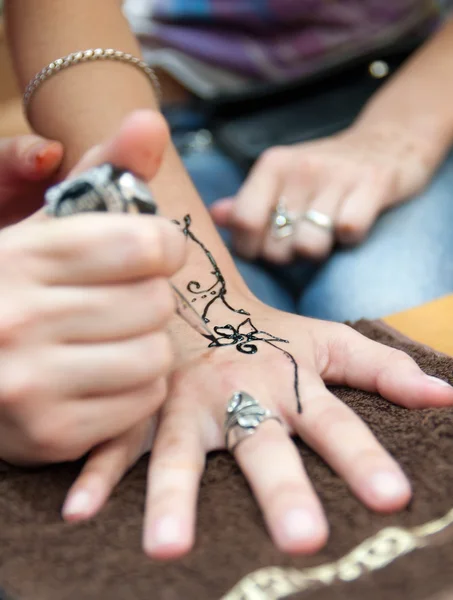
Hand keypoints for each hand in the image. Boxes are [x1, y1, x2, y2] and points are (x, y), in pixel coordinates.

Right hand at [0, 110, 185, 465]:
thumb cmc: (11, 285)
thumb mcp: (42, 220)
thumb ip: (101, 171)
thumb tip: (151, 121)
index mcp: (19, 255)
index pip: (143, 242)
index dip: (161, 246)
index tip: (150, 251)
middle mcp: (17, 319)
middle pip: (155, 302)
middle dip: (148, 298)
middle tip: (120, 300)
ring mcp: (29, 384)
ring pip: (155, 356)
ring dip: (146, 345)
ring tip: (111, 339)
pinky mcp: (47, 436)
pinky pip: (142, 402)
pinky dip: (136, 389)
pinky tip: (102, 377)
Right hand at [64, 294, 452, 556]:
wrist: (200, 298)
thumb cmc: (269, 333)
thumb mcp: (328, 343)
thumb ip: (383, 369)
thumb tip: (450, 395)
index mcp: (287, 382)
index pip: (333, 423)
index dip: (363, 457)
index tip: (391, 498)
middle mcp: (238, 394)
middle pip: (262, 443)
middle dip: (281, 489)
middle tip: (302, 539)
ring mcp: (185, 400)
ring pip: (181, 450)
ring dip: (175, 495)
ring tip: (170, 549)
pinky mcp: (142, 405)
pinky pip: (116, 439)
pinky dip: (98, 472)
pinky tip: (80, 512)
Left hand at [211, 122, 437, 262]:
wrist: (388, 141)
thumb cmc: (325, 171)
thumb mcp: (281, 179)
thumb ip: (247, 202)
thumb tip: (213, 216)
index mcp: (272, 165)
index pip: (243, 222)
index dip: (250, 248)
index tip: (263, 248)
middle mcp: (301, 166)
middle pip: (275, 245)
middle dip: (286, 255)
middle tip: (300, 240)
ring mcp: (338, 174)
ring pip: (310, 246)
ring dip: (319, 251)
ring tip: (325, 234)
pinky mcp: (374, 184)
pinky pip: (349, 232)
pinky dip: (350, 239)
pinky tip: (351, 227)